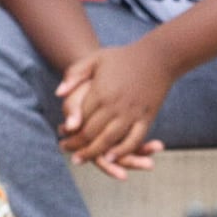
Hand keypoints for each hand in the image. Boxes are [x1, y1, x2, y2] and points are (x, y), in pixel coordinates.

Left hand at [55, 37, 177, 176]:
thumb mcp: (94, 58)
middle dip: (77, 146)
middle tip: (69, 154)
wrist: (158, 56)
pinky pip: (133, 140)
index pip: (79, 119)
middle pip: (90, 133)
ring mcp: (131, 113)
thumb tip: (58, 94)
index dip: (69, 132)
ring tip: (83, 160)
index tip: (62, 139)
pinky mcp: (146, 118)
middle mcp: (114, 105)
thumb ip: (74, 74)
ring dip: (94, 153)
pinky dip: (121, 151)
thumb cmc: (123, 56)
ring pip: (109, 140)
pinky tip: (111, 158)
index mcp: (99, 92)